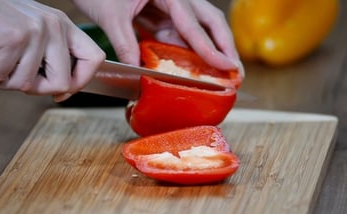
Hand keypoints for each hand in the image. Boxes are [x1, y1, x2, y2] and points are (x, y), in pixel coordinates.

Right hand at [0, 0, 103, 98]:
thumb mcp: (33, 32)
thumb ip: (50, 56)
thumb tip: (63, 90)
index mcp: (63, 25)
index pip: (94, 58)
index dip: (80, 82)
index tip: (61, 93)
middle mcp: (55, 26)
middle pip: (63, 83)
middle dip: (36, 90)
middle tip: (15, 78)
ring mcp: (36, 31)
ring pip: (28, 84)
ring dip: (4, 81)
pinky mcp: (14, 38)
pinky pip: (4, 76)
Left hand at [72, 0, 243, 75]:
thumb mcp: (110, 16)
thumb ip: (126, 44)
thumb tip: (139, 71)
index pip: (193, 23)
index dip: (211, 48)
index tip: (227, 66)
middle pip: (209, 20)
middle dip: (224, 46)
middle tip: (236, 71)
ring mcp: (171, 5)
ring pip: (198, 28)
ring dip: (210, 51)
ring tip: (222, 74)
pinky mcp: (163, 13)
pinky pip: (181, 33)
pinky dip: (190, 50)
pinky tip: (197, 67)